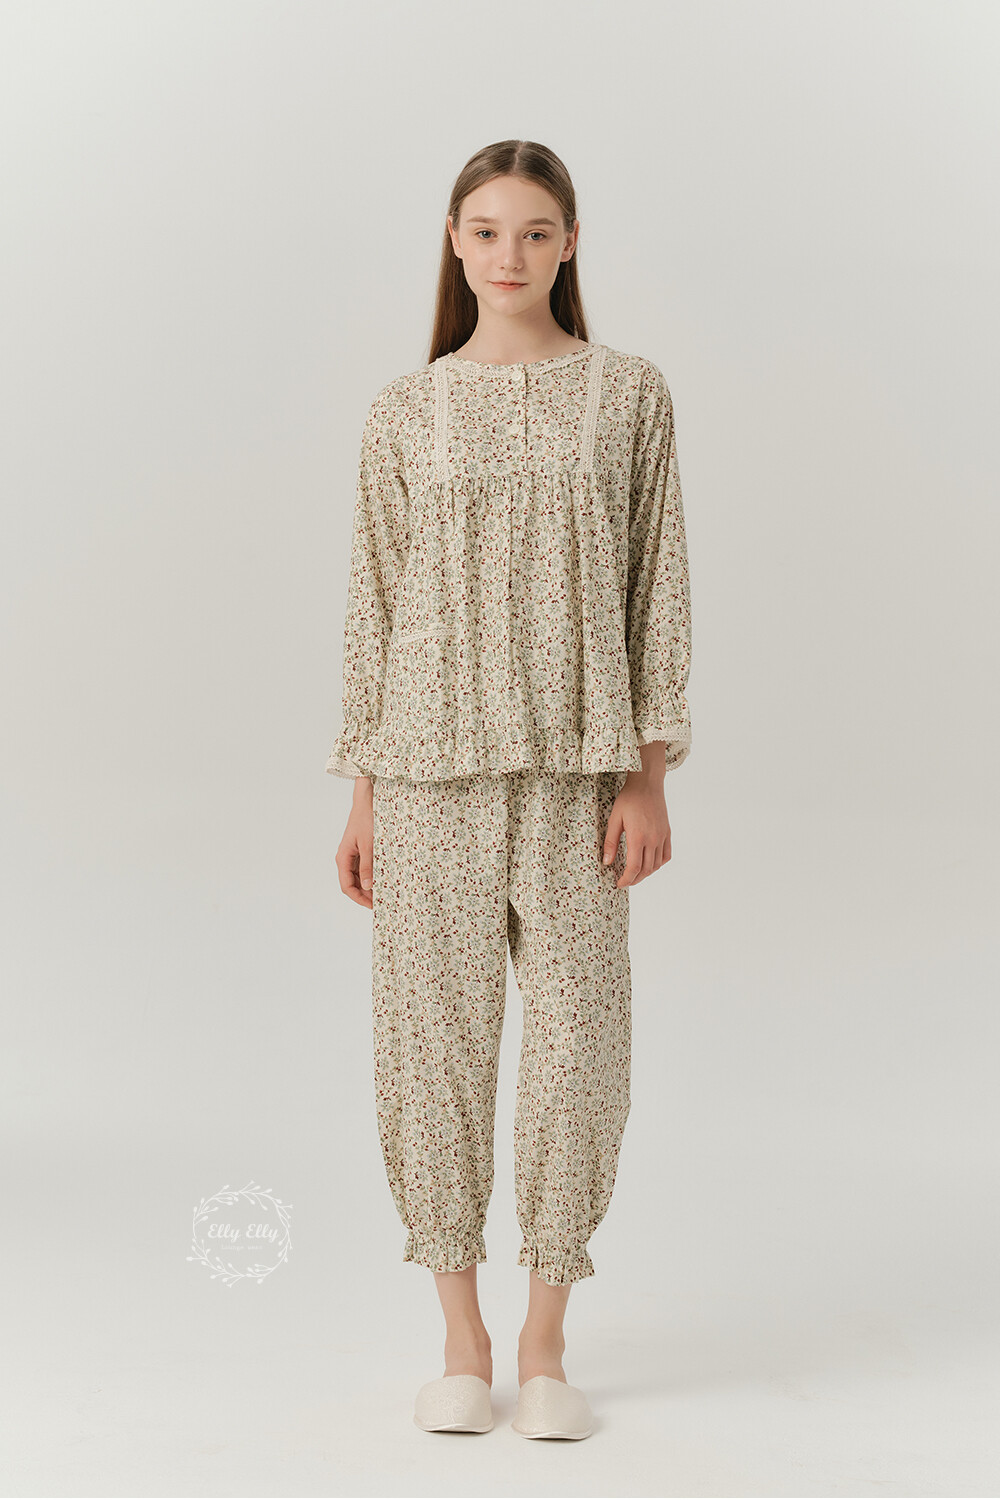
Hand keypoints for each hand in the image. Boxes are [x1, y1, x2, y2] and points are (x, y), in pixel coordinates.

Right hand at [336, 776, 374, 908]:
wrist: (367, 801)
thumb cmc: (366, 820)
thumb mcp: (369, 845)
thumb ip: (368, 866)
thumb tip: (368, 886)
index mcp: (343, 858)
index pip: (347, 886)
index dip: (359, 898)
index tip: (372, 906)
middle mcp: (345, 858)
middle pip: (352, 884)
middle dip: (365, 895)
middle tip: (381, 903)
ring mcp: (352, 855)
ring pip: (358, 877)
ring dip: (369, 886)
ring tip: (383, 893)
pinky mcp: (360, 850)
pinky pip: (364, 868)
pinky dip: (372, 875)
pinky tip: (383, 879)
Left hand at [602, 745, 672, 887]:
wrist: (647, 784)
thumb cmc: (628, 799)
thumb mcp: (614, 819)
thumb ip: (611, 842)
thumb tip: (607, 862)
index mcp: (638, 837)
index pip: (634, 868)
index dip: (626, 879)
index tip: (619, 883)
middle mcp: (652, 839)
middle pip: (646, 870)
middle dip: (635, 879)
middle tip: (625, 881)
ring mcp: (662, 836)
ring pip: (657, 864)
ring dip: (646, 873)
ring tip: (635, 874)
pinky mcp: (667, 832)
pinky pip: (666, 855)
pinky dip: (659, 864)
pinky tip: (650, 864)